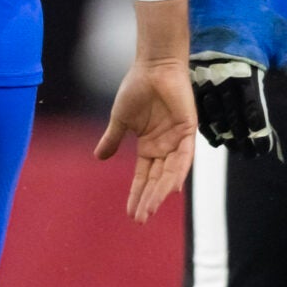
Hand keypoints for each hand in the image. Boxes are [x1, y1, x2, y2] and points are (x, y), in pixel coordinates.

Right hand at [96, 55, 196, 222]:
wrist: (152, 66)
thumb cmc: (137, 88)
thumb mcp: (120, 119)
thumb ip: (112, 139)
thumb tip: (99, 157)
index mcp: (149, 146)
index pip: (143, 177)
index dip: (137, 194)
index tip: (130, 213)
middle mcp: (164, 147)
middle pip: (157, 180)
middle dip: (148, 200)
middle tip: (140, 219)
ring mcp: (177, 140)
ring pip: (170, 173)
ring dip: (161, 192)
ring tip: (150, 209)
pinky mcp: (187, 131)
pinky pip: (184, 157)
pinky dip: (178, 172)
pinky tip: (171, 188)